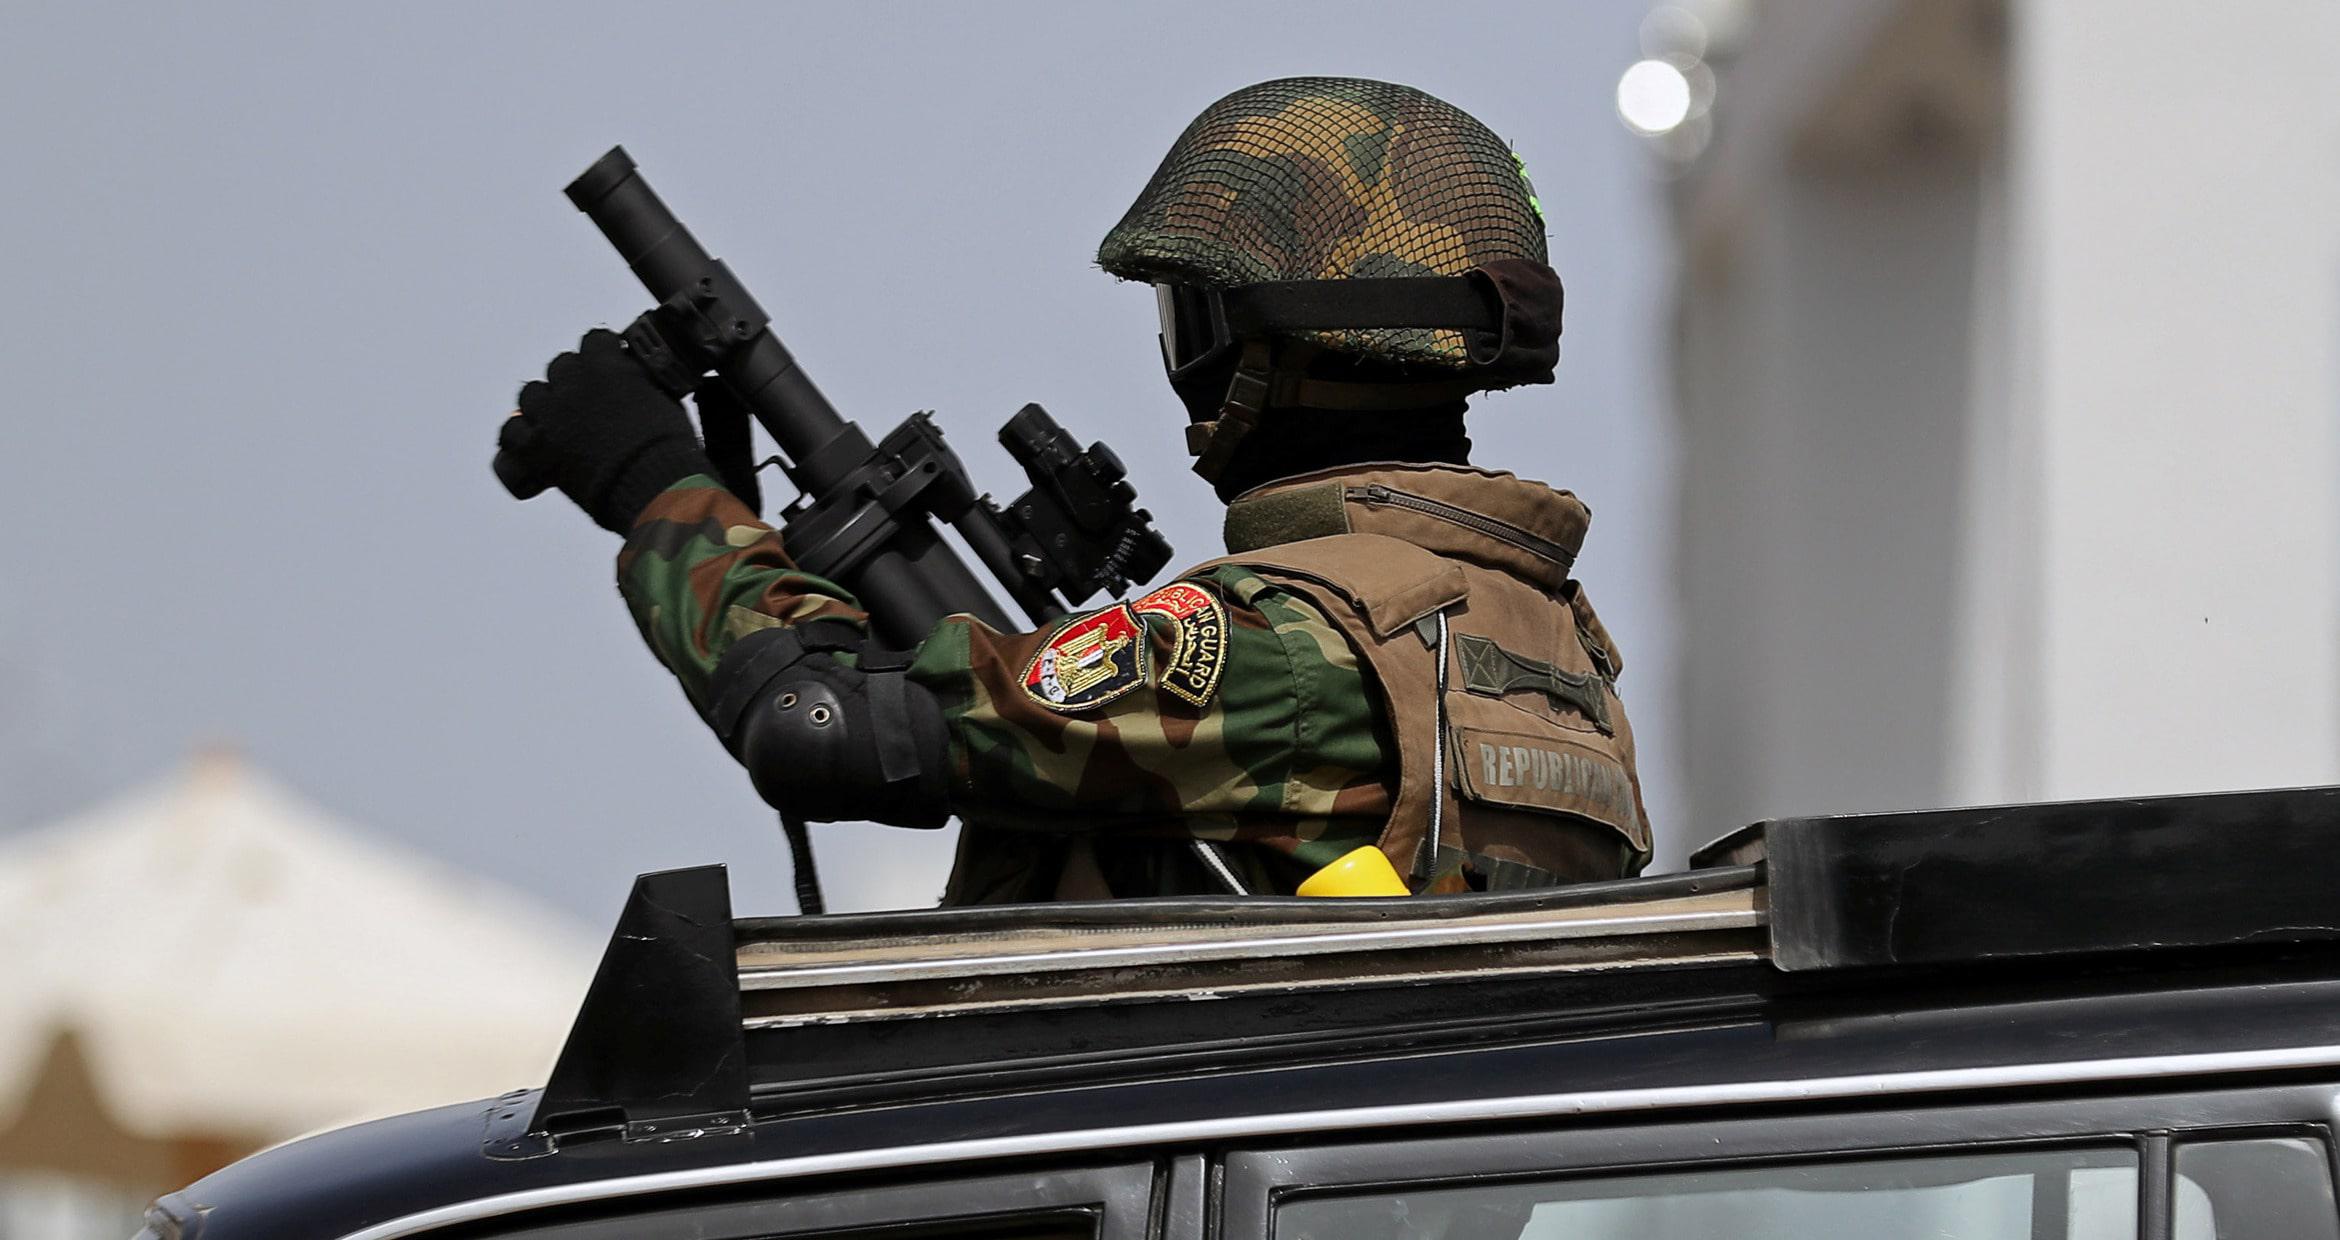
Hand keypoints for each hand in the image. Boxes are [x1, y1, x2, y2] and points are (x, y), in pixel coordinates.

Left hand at [498, 329, 710, 531]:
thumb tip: (678, 379)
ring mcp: (551, 416)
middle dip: (573, 384)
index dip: (601, 357)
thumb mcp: (673, 403)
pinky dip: (519, 445)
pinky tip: (534, 453)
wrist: (660, 490)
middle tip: (590, 408)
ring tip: (561, 429)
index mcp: (608, 364)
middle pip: (560, 367)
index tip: (611, 372)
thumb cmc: (674, 452)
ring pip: (531, 396)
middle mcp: (574, 383)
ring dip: (544, 409)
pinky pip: (509, 438)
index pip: (593, 340)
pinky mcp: (538, 451)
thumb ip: (658, 384)